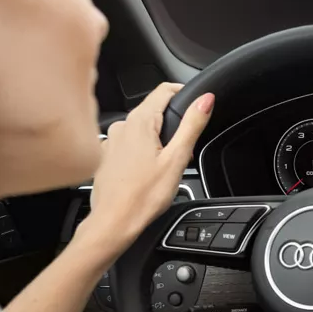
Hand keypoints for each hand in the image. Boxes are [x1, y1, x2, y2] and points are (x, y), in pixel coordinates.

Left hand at [77, 84, 214, 261]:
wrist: (114, 221)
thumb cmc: (143, 196)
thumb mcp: (177, 159)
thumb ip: (192, 125)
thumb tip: (205, 99)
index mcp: (139, 122)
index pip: (164, 90)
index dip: (183, 93)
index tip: (195, 103)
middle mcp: (121, 126)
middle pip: (153, 111)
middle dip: (172, 125)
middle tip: (184, 150)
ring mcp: (111, 140)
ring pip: (141, 129)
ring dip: (157, 140)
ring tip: (166, 166)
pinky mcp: (106, 154)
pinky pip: (129, 144)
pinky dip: (142, 151)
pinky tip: (147, 173)